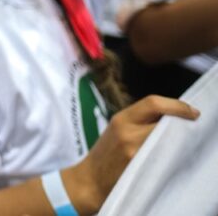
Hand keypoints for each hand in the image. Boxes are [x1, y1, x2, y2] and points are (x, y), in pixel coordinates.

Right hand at [67, 95, 198, 211]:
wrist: (90, 180)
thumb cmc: (105, 155)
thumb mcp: (116, 129)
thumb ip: (139, 121)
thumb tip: (170, 116)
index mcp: (121, 118)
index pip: (153, 103)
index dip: (177, 105)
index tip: (192, 111)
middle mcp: (127, 131)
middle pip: (164, 119)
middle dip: (181, 120)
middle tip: (192, 123)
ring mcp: (134, 150)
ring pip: (167, 137)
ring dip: (178, 136)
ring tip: (181, 139)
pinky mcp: (139, 166)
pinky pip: (163, 155)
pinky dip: (171, 152)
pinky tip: (170, 155)